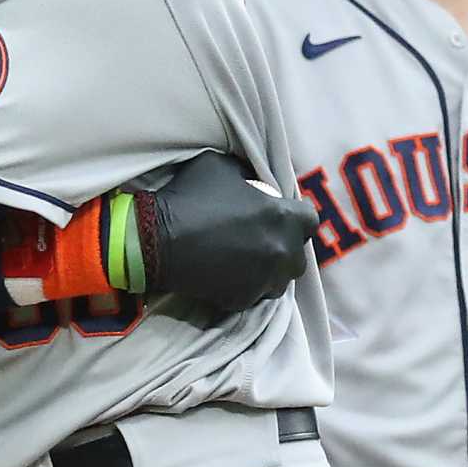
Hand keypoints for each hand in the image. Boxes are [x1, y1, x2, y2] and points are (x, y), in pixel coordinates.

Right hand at [143, 153, 316, 308]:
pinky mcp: (243, 300)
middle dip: (284, 247)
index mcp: (282, 217)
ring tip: (246, 261)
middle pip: (298, 255)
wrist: (156, 240)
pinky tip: (226, 275)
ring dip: (268, 270)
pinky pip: (253, 295)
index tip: (278, 215)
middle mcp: (281, 252)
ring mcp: (264, 280)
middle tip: (261, 239)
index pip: (311, 219)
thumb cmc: (190, 196)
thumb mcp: (223, 166)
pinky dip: (245, 287)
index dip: (296, 216)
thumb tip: (256, 185)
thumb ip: (249, 177)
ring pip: (279, 280)